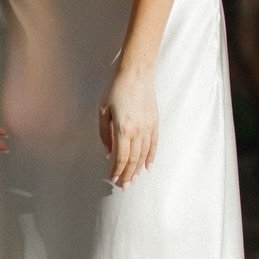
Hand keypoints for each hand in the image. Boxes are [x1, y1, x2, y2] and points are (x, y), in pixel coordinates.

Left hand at [98, 66, 157, 186]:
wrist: (136, 73)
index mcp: (123, 128)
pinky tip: (147, 166)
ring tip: (133, 179)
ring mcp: (148, 127)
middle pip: (133, 159)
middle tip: (123, 186)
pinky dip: (151, 157)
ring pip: (144, 154)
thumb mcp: (103, 110)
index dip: (117, 170)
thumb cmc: (115, 89)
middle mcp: (138, 131)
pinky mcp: (155, 122)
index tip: (113, 179)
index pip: (121, 157)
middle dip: (127, 174)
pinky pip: (154, 144)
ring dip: (138, 169)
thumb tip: (108, 152)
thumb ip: (104, 134)